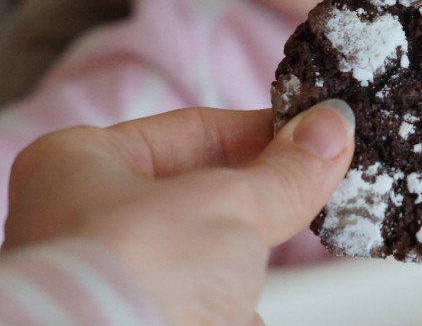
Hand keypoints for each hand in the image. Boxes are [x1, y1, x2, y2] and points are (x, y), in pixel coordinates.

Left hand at [3, 102, 354, 325]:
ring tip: (261, 267)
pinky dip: (227, 308)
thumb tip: (330, 129)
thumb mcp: (231, 203)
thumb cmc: (133, 271)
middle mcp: (79, 219)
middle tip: (312, 187)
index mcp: (77, 163)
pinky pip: (197, 303)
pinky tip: (239, 311)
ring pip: (201, 257)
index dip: (263, 130)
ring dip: (240, 266)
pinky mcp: (135, 315)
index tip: (316, 133)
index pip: (195, 129)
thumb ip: (286, 171)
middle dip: (256, 204)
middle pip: (200, 195)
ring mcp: (107, 276)